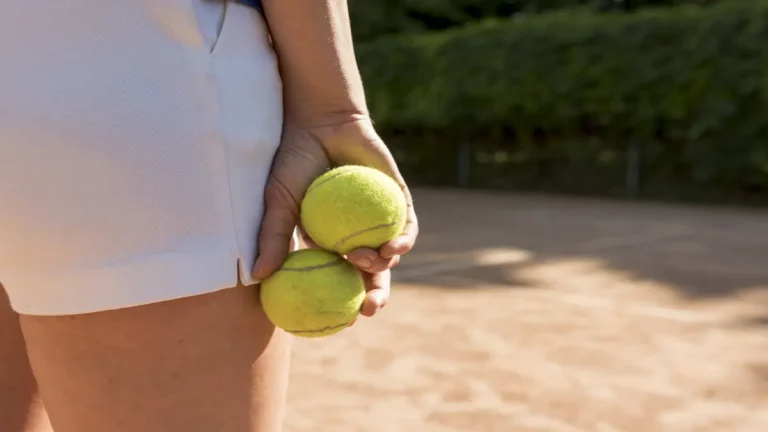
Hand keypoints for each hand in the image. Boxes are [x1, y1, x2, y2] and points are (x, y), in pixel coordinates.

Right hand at [252, 115, 417, 317]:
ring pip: (389, 254)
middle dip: (374, 297)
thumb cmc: (293, 160)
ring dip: (383, 266)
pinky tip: (395, 247)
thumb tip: (257, 278)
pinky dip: (403, 240)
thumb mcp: (277, 201)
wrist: (319, 121)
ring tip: (366, 261)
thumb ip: (273, 237)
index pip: (338, 279)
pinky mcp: (397, 199)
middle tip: (369, 310)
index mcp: (327, 241)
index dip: (341, 302)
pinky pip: (406, 225)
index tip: (338, 322)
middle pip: (370, 274)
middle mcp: (355, 233)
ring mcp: (377, 217)